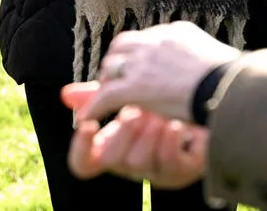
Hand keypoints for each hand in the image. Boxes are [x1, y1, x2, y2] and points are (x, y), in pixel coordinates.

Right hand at [63, 94, 208, 188]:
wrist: (200, 112)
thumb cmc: (158, 107)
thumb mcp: (126, 100)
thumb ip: (97, 97)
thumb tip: (66, 94)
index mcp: (110, 148)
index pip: (83, 162)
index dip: (80, 149)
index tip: (87, 124)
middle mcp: (128, 164)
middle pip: (111, 160)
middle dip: (121, 133)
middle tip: (132, 111)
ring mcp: (153, 172)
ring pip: (138, 162)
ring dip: (147, 132)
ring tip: (159, 113)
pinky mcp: (179, 172)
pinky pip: (168, 163)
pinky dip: (169, 141)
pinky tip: (176, 124)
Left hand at [69, 21, 241, 124]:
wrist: (233, 91)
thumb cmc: (239, 83)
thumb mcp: (223, 61)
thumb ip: (210, 60)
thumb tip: (224, 68)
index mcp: (176, 32)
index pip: (148, 38)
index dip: (139, 53)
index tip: (137, 64)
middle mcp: (156, 41)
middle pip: (123, 45)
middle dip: (116, 61)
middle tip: (114, 77)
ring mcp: (144, 63)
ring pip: (111, 68)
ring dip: (105, 81)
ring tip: (104, 94)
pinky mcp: (136, 86)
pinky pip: (106, 96)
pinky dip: (94, 106)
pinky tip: (87, 117)